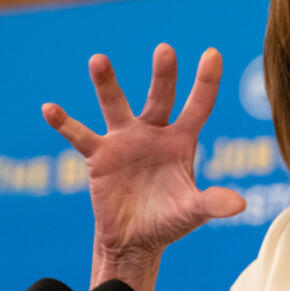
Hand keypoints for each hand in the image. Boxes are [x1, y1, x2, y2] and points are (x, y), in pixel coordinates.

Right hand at [43, 44, 244, 259]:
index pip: (198, 106)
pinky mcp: (99, 155)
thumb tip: (239, 204)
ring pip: (115, 105)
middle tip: (165, 50)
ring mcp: (124, 140)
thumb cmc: (169, 220)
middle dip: (163, 75)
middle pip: (160, 97)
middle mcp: (153, 132)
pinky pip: (79, 135)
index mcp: (181, 141)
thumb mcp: (192, 213)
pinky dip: (65, 123)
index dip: (206, 82)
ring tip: (98, 60)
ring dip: (106, 84)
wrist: (136, 240)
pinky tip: (50, 109)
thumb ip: (212, 204)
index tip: (213, 53)